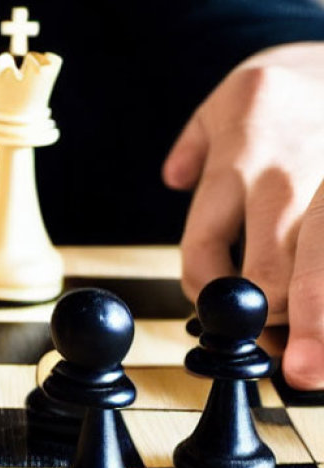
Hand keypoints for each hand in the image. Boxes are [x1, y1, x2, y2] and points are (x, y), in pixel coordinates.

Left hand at [163, 42, 323, 388]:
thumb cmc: (288, 86)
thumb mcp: (225, 103)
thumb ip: (194, 148)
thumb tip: (174, 178)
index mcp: (234, 169)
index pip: (204, 256)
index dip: (206, 297)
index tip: (216, 313)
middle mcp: (281, 184)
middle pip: (268, 279)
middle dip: (270, 328)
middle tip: (280, 365)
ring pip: (314, 273)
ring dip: (312, 323)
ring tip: (311, 362)